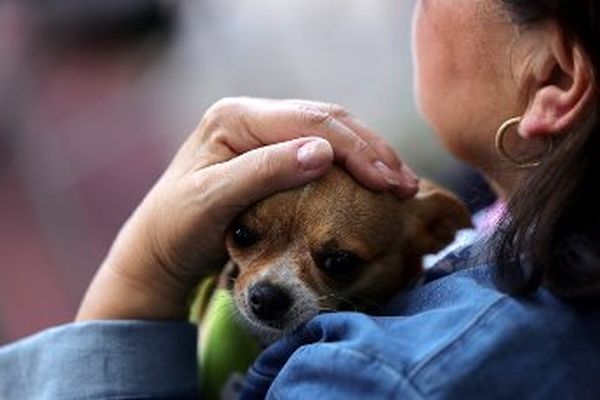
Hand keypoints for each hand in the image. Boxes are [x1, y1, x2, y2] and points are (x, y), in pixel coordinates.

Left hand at [76, 97, 418, 320]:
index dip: (354, 149)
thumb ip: (263, 173)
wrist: (159, 253)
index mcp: (236, 117)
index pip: (308, 122)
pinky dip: (352, 168)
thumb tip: (323, 152)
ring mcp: (265, 135)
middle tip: (404, 184)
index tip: (387, 180)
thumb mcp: (212, 201)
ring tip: (399, 183)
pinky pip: (322, 153)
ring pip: (331, 133)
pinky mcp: (274, 157)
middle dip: (370, 150)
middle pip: (326, 121)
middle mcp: (253, 117)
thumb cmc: (176, 228)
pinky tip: (372, 182)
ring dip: (368, 156)